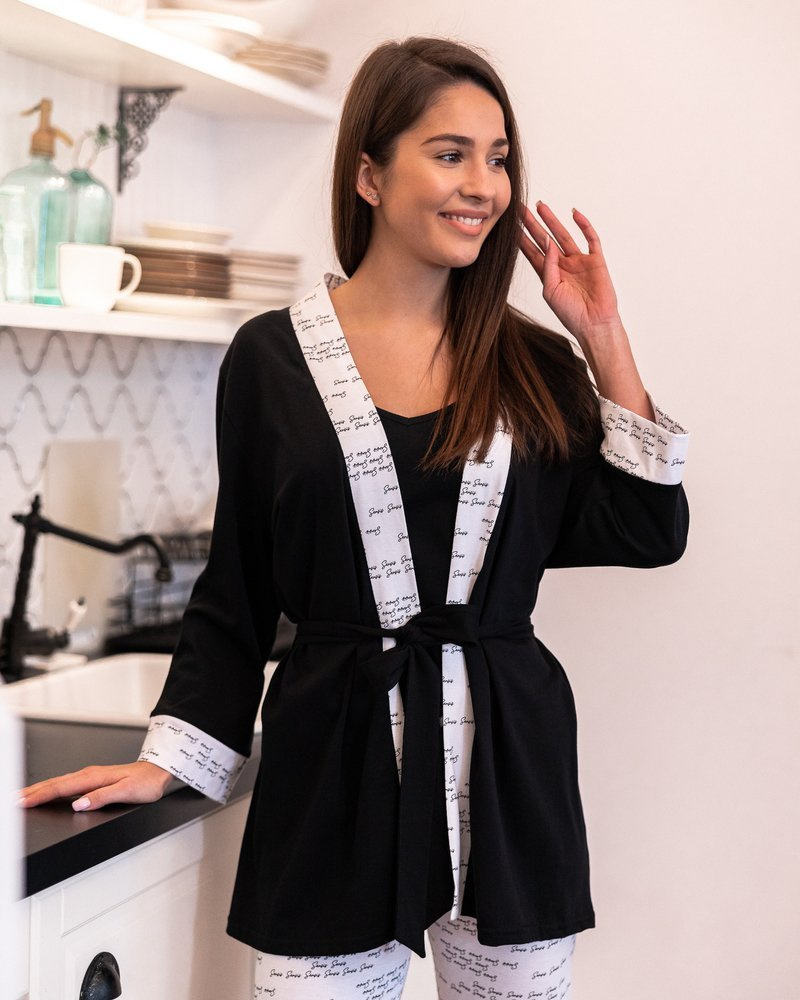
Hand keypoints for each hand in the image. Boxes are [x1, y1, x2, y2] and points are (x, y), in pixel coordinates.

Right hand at [19, 761, 172, 811]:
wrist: (157, 772)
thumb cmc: (145, 783)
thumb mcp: (127, 792)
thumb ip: (102, 798)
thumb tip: (79, 804)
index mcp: (93, 778)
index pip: (60, 788)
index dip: (39, 796)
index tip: (22, 801)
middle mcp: (88, 775)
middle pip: (54, 784)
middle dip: (32, 792)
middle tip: (12, 799)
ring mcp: (89, 777)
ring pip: (58, 783)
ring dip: (38, 790)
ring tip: (22, 797)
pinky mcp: (91, 780)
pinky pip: (65, 784)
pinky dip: (51, 788)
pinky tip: (45, 793)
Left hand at [517, 202, 621, 344]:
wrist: (594, 324)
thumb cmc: (571, 314)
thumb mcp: (550, 291)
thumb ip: (547, 267)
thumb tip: (547, 242)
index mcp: (549, 275)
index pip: (532, 252)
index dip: (521, 238)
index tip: (510, 226)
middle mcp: (563, 265)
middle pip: (544, 240)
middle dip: (532, 225)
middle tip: (521, 209)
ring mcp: (579, 261)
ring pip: (563, 235)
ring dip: (552, 221)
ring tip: (541, 206)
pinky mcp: (595, 260)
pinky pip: (590, 238)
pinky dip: (584, 225)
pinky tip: (574, 213)